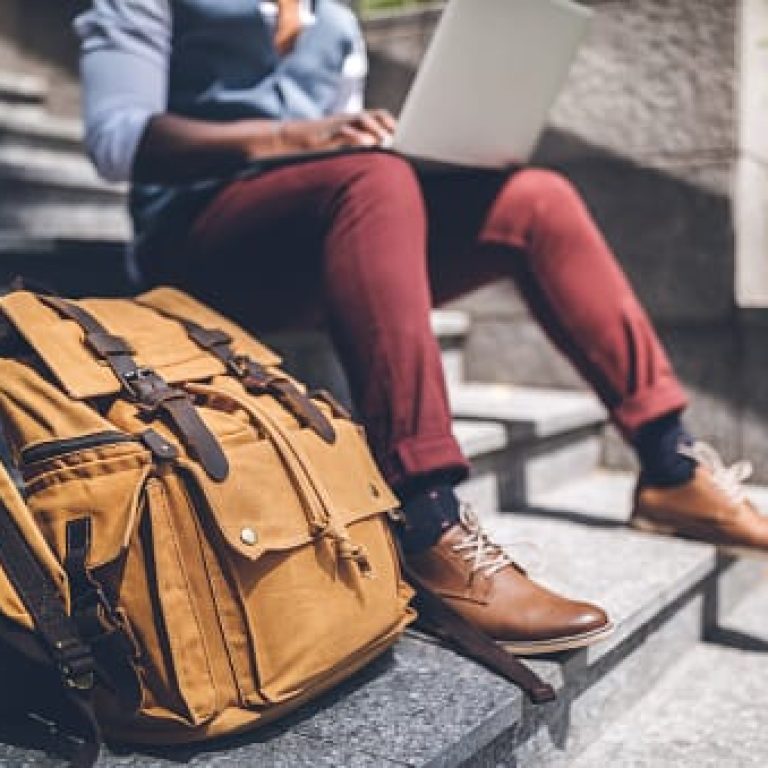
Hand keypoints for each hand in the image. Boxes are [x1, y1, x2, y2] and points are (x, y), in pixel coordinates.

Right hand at [256, 110, 396, 157]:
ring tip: (386, 140)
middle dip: (386, 126)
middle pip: (372, 116)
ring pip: (360, 120)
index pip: (376, 116)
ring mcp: (336, 125)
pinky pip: (344, 132)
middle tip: (397, 139)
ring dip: (375, 130)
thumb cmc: (314, 146)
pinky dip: (356, 137)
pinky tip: (367, 145)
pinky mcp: (326, 134)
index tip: (401, 134)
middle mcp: (345, 120)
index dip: (390, 123)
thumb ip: (355, 148)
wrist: (286, 140)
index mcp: (350, 122)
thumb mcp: (338, 146)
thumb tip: (374, 155)